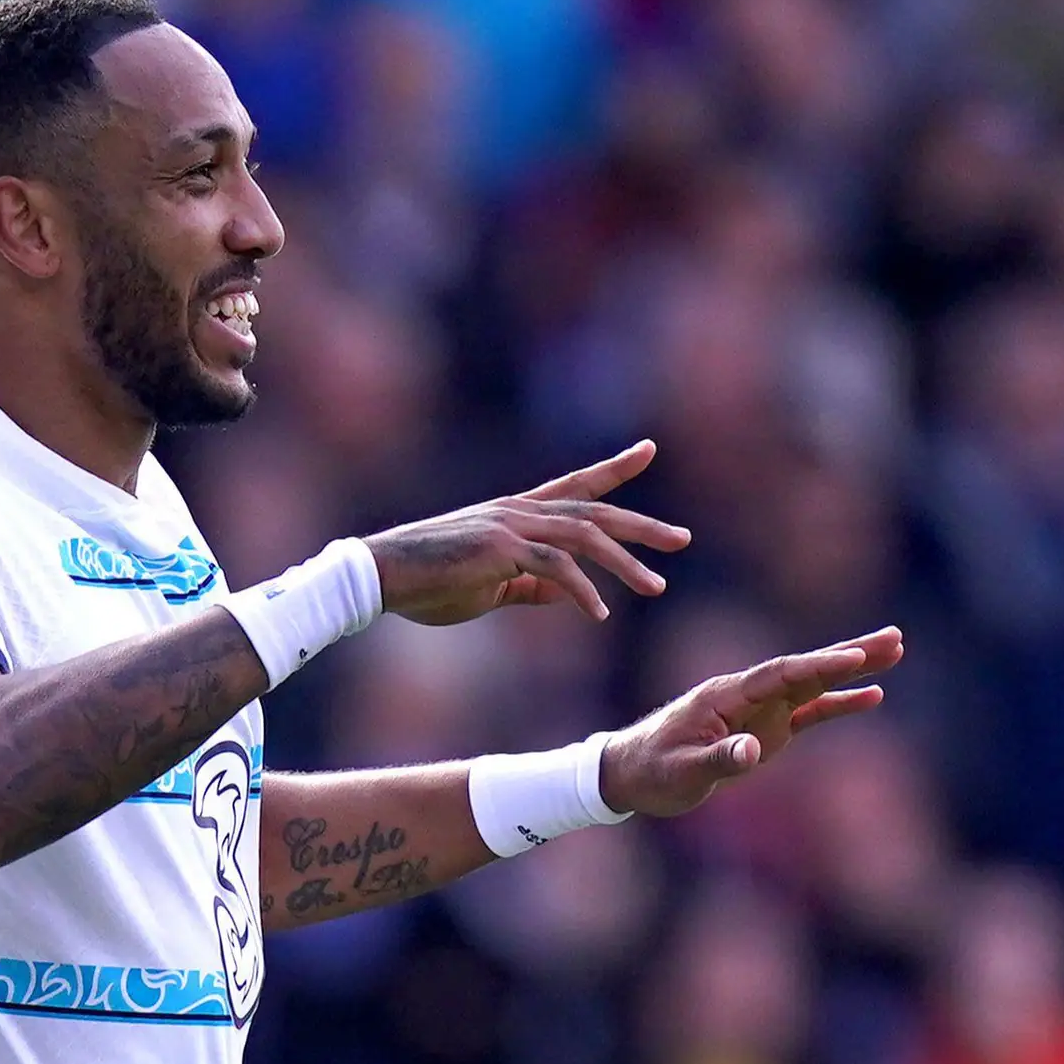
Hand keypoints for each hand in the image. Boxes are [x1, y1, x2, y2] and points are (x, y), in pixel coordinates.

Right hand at [364, 441, 691, 625]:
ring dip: (625, 563)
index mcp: (518, 513)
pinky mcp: (500, 549)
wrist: (381, 576)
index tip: (648, 450)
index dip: (615, 469)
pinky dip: (581, 590)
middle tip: (682, 539)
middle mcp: (520, 511)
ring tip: (656, 585)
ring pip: (584, 538)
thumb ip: (532, 588)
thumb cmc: (428, 583)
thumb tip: (570, 596)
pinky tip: (599, 613)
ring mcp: (511, 526)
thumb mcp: (491, 588)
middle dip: (642, 525)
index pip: (577, 485)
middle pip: (595, 512)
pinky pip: (554, 569)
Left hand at [597, 627, 904, 818]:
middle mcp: (748, 694)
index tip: (854, 659)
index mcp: (726, 695)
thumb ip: (717, 760)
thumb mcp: (681, 773)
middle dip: (850, 653)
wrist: (632, 772)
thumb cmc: (652, 771)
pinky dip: (839, 703)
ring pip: (814, 683)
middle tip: (895, 637)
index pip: (780, 674)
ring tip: (895, 651)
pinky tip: (873, 696)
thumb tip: (752, 751)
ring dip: (853, 669)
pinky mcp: (767, 728)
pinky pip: (809, 712)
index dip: (818, 667)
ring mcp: (760, 709)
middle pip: (806, 668)